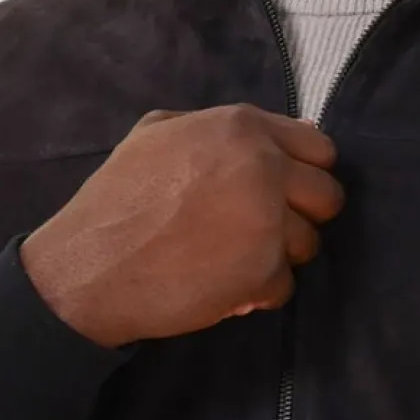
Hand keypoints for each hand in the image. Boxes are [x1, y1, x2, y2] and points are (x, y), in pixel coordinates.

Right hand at [19, 104, 343, 346]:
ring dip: (278, 257)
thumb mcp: (157, 133)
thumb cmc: (118, 199)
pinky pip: (285, 286)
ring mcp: (266, 221)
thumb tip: (284, 130)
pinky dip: (258, 292)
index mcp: (241, 128)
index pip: (320, 149)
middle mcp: (263, 167)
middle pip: (328, 197)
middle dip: (301, 217)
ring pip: (310, 244)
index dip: (304, 175)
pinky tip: (222, 285)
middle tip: (261, 232)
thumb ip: (220, 127)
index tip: (282, 194)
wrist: (90, 267)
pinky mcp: (262, 271)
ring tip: (232, 259)